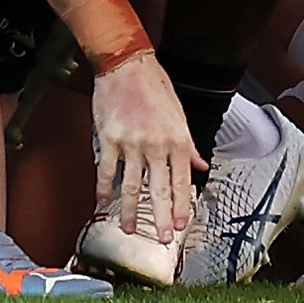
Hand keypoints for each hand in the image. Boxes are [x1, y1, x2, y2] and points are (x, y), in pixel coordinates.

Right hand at [92, 51, 206, 244]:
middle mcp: (156, 144)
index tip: (181, 224)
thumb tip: (201, 165)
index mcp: (177, 139)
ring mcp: (131, 143)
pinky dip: (104, 188)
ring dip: (130, 211)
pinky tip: (102, 202)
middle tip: (161, 239)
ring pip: (131, 186)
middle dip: (161, 217)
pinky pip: (107, 170)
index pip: (182, 181)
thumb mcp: (179, 113)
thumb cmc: (153, 84)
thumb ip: (188, 144)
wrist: (126, 63)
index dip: (181, 205)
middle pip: (159, 189)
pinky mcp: (109, 139)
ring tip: (129, 228)